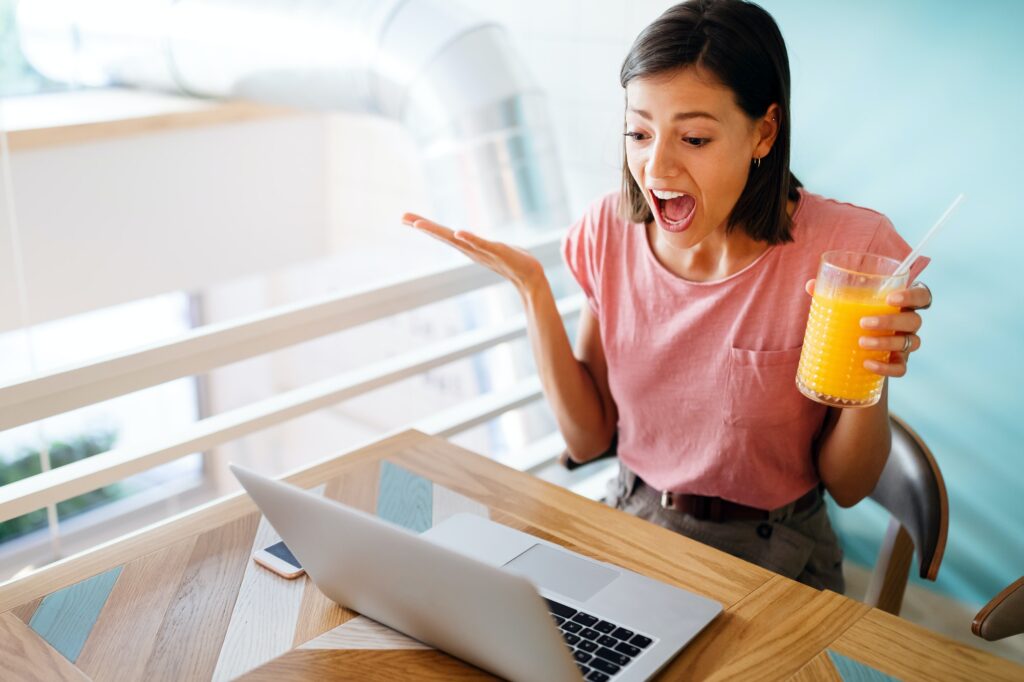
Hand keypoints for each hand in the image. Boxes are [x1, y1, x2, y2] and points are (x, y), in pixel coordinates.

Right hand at [402, 213, 545, 293]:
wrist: (531, 277)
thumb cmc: (513, 261)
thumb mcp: (491, 248)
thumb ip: (479, 244)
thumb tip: (471, 239)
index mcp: (468, 246)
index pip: (443, 234)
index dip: (425, 226)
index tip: (405, 217)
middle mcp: (470, 249)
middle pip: (443, 236)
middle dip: (424, 227)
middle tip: (404, 218)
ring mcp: (482, 251)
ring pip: (457, 240)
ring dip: (439, 232)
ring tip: (420, 225)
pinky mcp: (497, 251)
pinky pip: (481, 244)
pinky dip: (469, 239)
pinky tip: (459, 233)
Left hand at [804, 279, 932, 377]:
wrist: (855, 353)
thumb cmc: (854, 319)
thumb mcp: (845, 306)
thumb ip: (830, 293)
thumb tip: (810, 285)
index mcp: (902, 304)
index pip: (922, 296)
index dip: (912, 296)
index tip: (890, 299)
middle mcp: (909, 323)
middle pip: (914, 320)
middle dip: (891, 321)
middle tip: (863, 322)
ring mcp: (906, 345)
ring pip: (910, 343)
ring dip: (886, 342)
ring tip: (861, 343)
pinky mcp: (899, 364)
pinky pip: (902, 368)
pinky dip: (886, 368)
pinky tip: (867, 364)